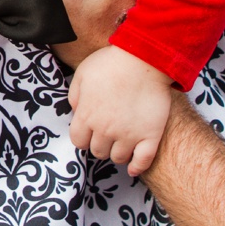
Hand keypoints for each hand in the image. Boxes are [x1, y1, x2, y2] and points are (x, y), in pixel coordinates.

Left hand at [68, 44, 173, 175]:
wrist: (145, 58)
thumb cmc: (112, 62)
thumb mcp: (83, 73)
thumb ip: (75, 95)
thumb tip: (76, 111)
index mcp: (87, 115)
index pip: (78, 141)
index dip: (84, 136)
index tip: (91, 130)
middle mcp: (105, 130)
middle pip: (98, 151)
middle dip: (101, 143)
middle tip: (109, 133)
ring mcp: (128, 134)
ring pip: (118, 157)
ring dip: (118, 151)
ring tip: (123, 141)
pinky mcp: (150, 135)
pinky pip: (143, 160)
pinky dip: (137, 167)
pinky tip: (134, 167)